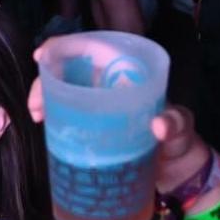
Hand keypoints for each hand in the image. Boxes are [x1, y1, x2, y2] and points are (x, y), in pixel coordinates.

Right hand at [26, 43, 213, 193]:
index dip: (65, 47)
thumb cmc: (182, 142)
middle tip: (36, 105)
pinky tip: (43, 123)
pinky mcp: (93, 126)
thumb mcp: (182, 129)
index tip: (42, 57)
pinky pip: (68, 112)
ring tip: (37, 116)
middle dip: (48, 78)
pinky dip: (53, 114)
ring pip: (65, 89)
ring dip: (45, 96)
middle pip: (71, 68)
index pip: (93, 48)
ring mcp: (100, 105)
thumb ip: (176, 125)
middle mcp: (111, 83)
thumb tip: (158, 126)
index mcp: (130, 72)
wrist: (179, 173)